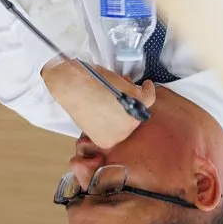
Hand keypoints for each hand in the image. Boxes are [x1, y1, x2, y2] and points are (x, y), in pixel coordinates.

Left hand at [41, 58, 155, 148]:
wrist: (73, 85)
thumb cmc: (76, 97)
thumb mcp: (89, 116)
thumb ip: (103, 119)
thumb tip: (113, 110)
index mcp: (107, 140)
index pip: (119, 128)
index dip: (118, 115)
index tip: (116, 107)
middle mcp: (122, 133)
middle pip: (130, 118)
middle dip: (125, 104)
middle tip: (117, 91)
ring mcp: (131, 118)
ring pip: (139, 105)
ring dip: (133, 94)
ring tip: (121, 83)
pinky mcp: (137, 100)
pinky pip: (149, 96)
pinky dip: (148, 89)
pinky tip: (146, 85)